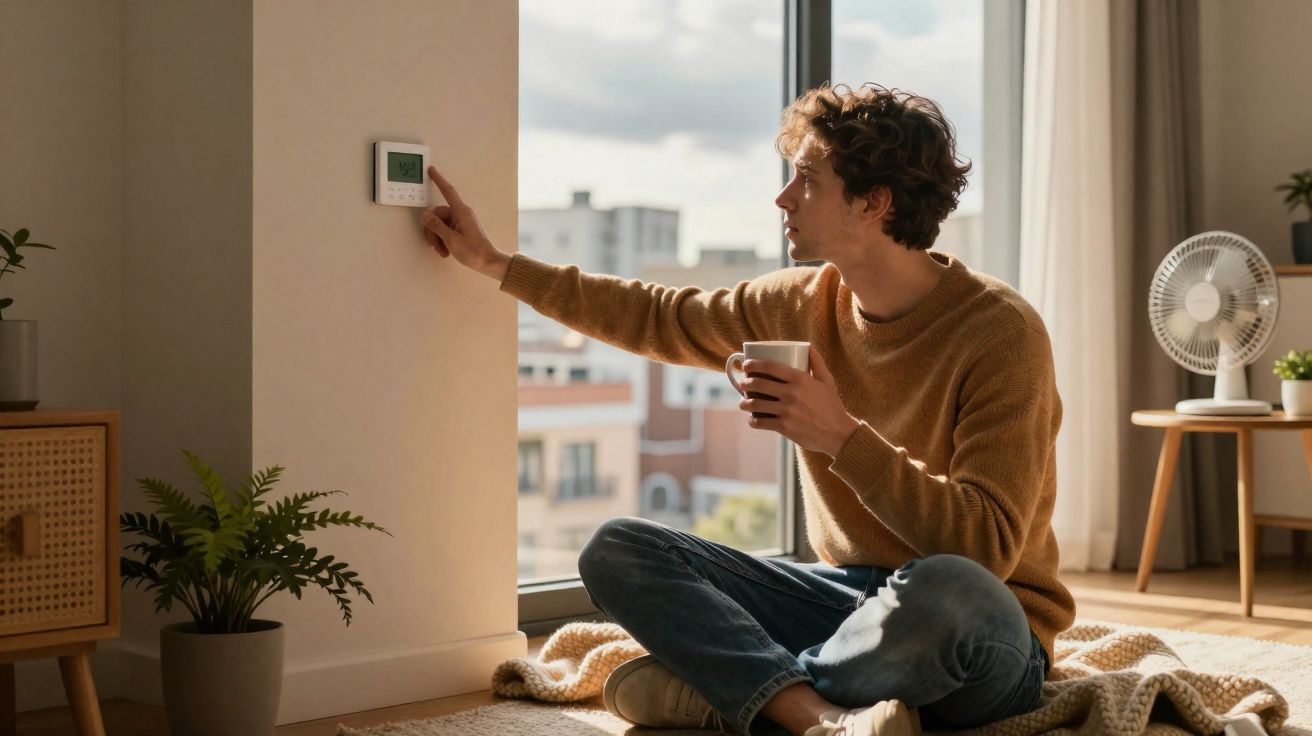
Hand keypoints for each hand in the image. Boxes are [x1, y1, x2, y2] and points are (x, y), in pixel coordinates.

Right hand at [421, 165, 511, 280]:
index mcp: (461, 212)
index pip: (448, 191)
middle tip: (434, 245)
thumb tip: (425, 214)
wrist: (490, 263)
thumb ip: (436, 226)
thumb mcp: (451, 239)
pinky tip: (446, 251)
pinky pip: (447, 230)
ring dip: (438, 238)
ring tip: (442, 251)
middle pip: (438, 215)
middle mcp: (461, 214)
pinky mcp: (462, 230)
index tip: (431, 170)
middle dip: (432, 230)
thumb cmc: (474, 252)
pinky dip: (443, 240)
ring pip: (441, 224)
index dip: (438, 180)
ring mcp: (462, 222)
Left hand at [736, 346, 859, 456]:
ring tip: (743, 403)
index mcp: (800, 379)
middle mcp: (791, 393)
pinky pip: (761, 422)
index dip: (753, 364)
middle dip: (746, 384)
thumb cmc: (832, 406)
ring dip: (745, 403)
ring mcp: (786, 410)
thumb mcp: (827, 381)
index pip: (770, 366)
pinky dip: (753, 421)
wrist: (838, 433)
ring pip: (756, 404)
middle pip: (759, 384)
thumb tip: (808, 347)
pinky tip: (753, 420)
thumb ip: (817, 362)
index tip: (746, 365)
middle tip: (743, 385)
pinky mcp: (784, 427)